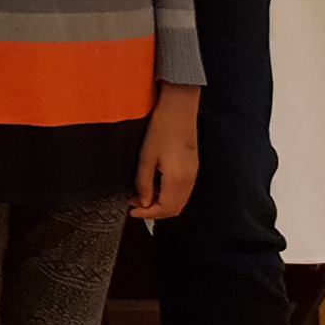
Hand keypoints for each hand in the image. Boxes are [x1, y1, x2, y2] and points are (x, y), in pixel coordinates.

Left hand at [132, 84, 200, 219]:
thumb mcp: (145, 156)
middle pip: (174, 209)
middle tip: (135, 204)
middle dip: (154, 211)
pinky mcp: (192, 167)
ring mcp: (193, 174)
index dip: (147, 215)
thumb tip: (141, 201)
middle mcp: (189, 180)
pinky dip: (168, 193)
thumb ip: (143, 182)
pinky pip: (182, 190)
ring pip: (179, 200)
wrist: (179, 110)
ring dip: (161, 202)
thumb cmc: (162, 128)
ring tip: (141, 193)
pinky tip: (154, 183)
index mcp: (177, 179)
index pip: (165, 209)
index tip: (132, 212)